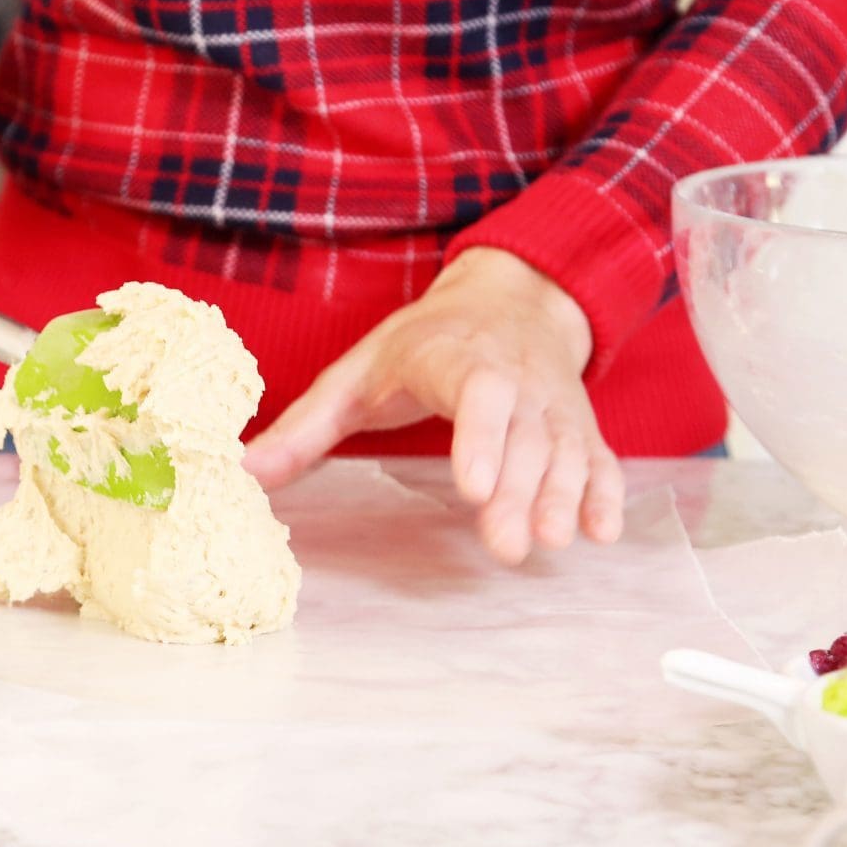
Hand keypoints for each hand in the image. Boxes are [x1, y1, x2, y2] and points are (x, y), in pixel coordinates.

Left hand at [242, 248, 624, 563]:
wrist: (512, 298)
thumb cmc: (423, 344)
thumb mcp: (357, 372)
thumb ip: (305, 427)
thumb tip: (241, 471)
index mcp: (455, 358)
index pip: (475, 393)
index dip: (479, 438)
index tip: (472, 487)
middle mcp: (514, 377)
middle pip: (523, 436)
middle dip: (519, 492)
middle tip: (506, 547)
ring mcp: (553, 403)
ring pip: (565, 450)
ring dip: (564, 496)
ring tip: (553, 544)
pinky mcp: (580, 424)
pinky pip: (600, 457)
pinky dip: (606, 493)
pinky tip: (601, 534)